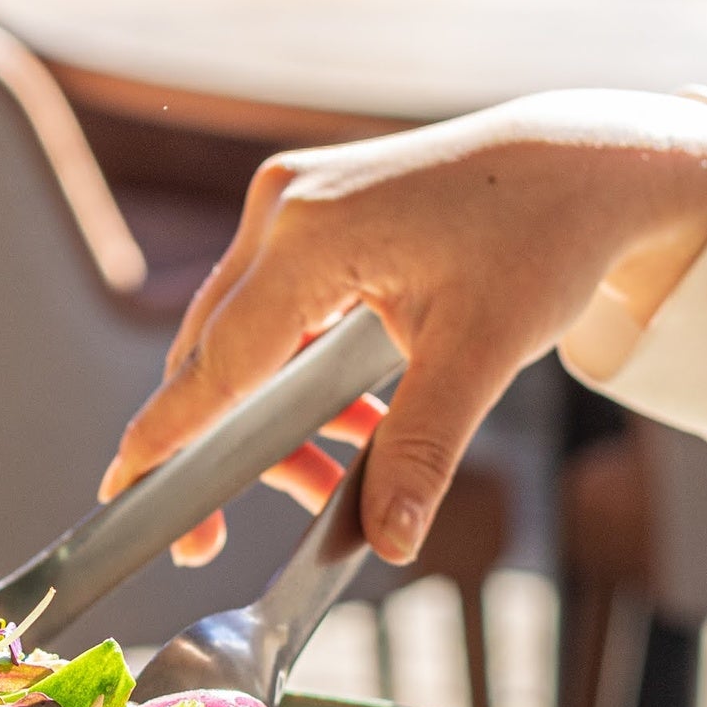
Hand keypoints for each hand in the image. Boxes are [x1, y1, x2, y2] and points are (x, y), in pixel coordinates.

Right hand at [101, 91, 706, 566]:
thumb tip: (389, 541)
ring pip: (245, 340)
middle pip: (216, 355)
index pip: (216, 359)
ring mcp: (292, 204)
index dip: (165, 435)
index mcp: (311, 235)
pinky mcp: (313, 213)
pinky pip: (277, 312)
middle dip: (227, 450)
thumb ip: (422, 450)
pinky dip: (302, 376)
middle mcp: (284, 208)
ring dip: (278, 419)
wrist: (585, 165)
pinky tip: (359, 422)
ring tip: (338, 484)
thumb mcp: (485, 354)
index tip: (121, 491)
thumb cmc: (542, 237)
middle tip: (217, 537)